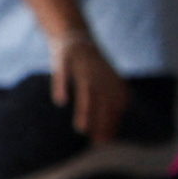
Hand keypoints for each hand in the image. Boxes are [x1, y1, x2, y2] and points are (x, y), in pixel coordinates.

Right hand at [45, 28, 124, 152]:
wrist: (75, 35)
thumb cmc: (90, 69)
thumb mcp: (105, 85)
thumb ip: (107, 109)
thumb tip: (106, 139)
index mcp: (112, 80)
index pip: (116, 106)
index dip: (112, 124)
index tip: (105, 144)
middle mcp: (100, 74)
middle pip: (103, 101)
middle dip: (101, 122)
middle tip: (96, 143)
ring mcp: (82, 66)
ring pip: (85, 91)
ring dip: (85, 110)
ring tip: (82, 129)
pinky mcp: (65, 59)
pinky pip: (63, 74)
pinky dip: (62, 86)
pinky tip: (61, 101)